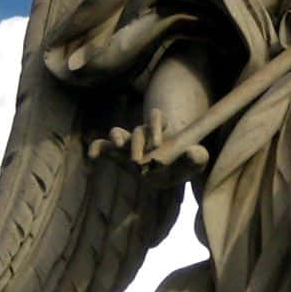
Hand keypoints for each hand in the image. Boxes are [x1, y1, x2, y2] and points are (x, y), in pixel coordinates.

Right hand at [88, 108, 210, 181]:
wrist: (168, 172)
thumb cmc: (182, 164)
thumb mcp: (195, 161)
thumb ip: (198, 157)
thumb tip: (193, 151)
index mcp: (161, 130)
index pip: (155, 118)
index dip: (155, 125)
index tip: (158, 143)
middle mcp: (143, 133)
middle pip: (138, 130)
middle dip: (138, 143)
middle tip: (140, 161)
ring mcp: (129, 143)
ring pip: (118, 132)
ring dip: (117, 138)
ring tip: (117, 147)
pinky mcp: (118, 154)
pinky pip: (104, 147)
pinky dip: (97, 148)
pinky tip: (92, 157)